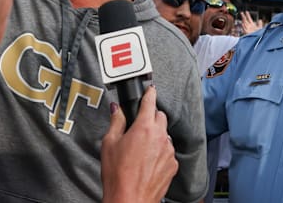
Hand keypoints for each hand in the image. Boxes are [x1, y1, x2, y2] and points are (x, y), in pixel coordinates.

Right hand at [101, 86, 177, 202]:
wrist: (129, 200)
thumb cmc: (117, 174)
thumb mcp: (109, 144)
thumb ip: (116, 122)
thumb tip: (117, 109)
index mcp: (144, 127)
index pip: (150, 102)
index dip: (149, 94)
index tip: (150, 90)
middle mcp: (160, 137)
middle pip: (160, 116)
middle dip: (151, 116)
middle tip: (138, 124)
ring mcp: (168, 151)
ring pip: (164, 134)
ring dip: (156, 135)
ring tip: (141, 148)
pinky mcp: (173, 165)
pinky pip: (168, 151)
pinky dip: (160, 151)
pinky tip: (147, 161)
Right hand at [239, 11, 263, 34]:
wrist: (258, 39)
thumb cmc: (258, 34)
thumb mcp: (260, 28)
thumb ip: (259, 24)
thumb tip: (260, 20)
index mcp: (252, 25)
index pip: (249, 19)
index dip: (247, 15)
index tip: (246, 11)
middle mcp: (249, 26)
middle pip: (245, 20)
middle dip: (243, 16)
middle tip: (241, 12)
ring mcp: (247, 29)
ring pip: (244, 24)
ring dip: (243, 20)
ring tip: (243, 17)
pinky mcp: (247, 32)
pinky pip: (244, 29)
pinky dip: (243, 26)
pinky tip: (243, 24)